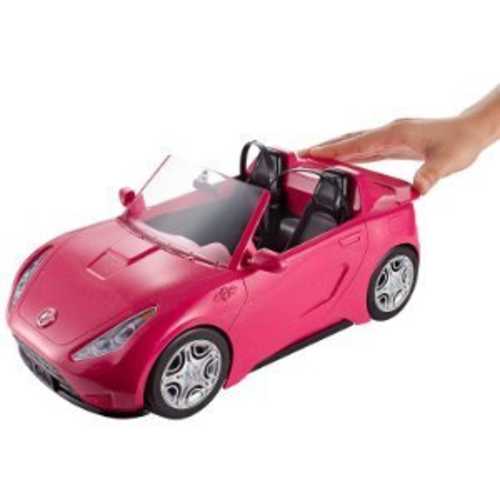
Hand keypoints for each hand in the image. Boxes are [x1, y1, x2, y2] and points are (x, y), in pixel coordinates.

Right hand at [302, 117, 485, 193]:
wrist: (470, 130)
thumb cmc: (459, 142)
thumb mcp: (446, 162)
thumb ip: (429, 175)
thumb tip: (417, 190)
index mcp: (394, 134)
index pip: (355, 143)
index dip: (332, 150)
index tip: (310, 153)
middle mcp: (388, 132)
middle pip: (348, 139)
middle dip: (323, 147)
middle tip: (300, 155)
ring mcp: (389, 136)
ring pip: (353, 141)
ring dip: (333, 149)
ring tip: (313, 157)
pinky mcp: (393, 142)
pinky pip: (364, 147)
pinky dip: (348, 153)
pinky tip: (342, 160)